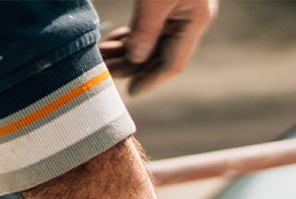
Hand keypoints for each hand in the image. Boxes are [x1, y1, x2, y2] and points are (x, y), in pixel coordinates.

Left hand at [100, 0, 217, 95]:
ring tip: (100, 60)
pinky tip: (110, 43)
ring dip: (125, 53)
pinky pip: (146, 27)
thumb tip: (136, 60)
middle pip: (159, 56)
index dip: (151, 80)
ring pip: (149, 43)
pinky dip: (128, 37)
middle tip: (103, 74)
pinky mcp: (163, 2)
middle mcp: (188, 18)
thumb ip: (146, 29)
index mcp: (195, 20)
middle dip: (131, 66)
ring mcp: (177, 10)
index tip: (130, 92)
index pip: (173, 62)